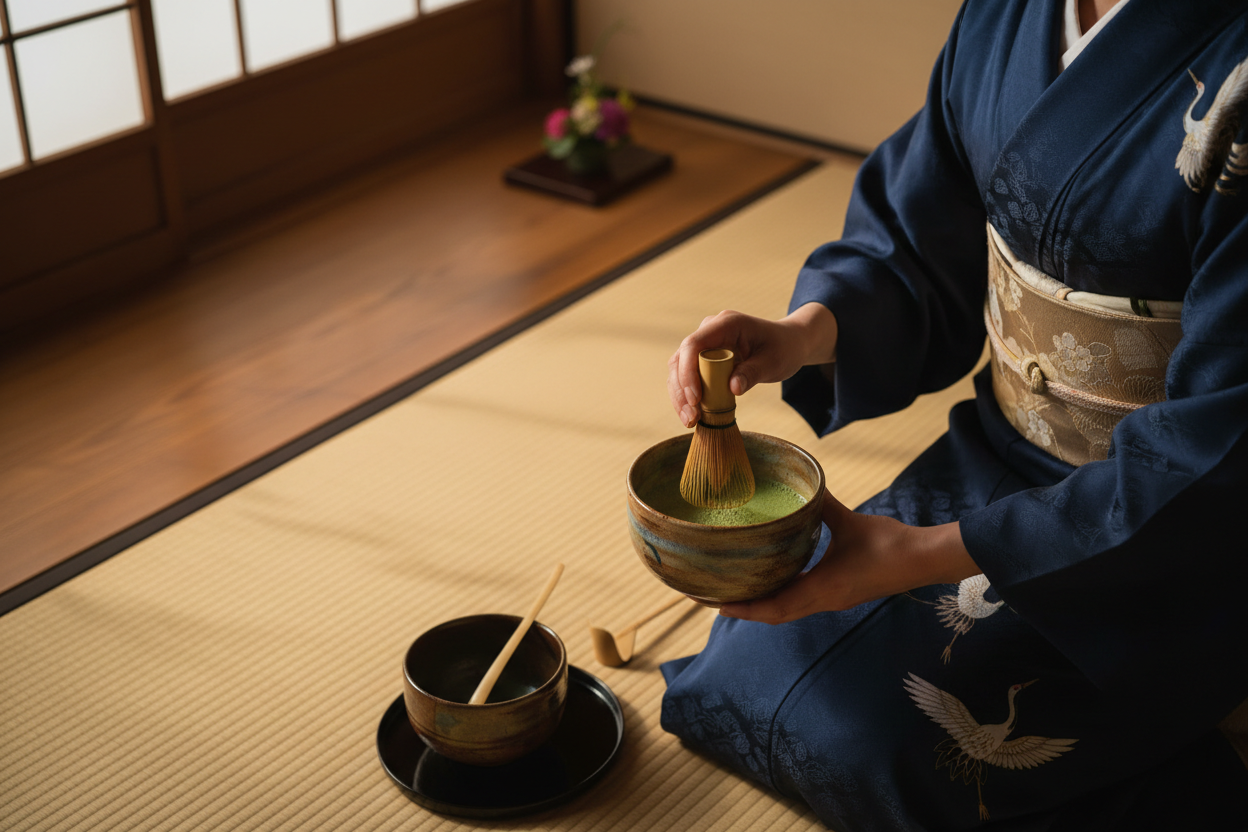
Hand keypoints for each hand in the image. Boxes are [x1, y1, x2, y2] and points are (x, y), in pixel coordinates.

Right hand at [668, 303, 837, 427]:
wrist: (788, 343)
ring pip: (678, 370)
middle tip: (691, 417)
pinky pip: (686, 377)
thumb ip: (753, 373)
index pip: (693, 344)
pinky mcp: (703, 358)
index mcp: (725, 324)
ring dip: (680, 397)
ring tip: (690, 421)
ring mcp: (704, 344)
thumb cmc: (783, 348)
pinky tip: (692, 416)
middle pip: (680, 359)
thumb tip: (732, 389)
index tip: (696, 399)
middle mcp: (709, 331)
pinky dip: (686, 396)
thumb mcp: (774, 361)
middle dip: (681, 390)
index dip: (688, 372)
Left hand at [718, 490, 979, 623]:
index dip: (743, 608)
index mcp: (822, 589)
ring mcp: (832, 600)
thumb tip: (800, 485)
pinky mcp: (839, 594)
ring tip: (734, 590)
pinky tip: (770, 578)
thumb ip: (821, 505)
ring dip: (761, 604)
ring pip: (787, 610)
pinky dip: (780, 596)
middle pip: (774, 614)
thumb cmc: (889, 543)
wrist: (923, 560)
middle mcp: (823, 600)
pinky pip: (801, 601)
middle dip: (744, 608)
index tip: (715, 603)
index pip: (773, 608)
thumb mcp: (848, 521)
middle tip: (713, 596)